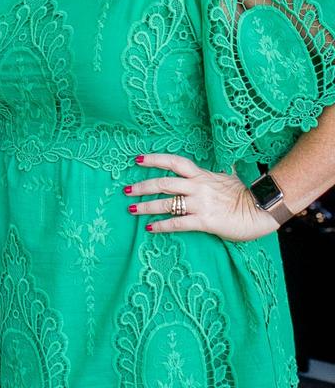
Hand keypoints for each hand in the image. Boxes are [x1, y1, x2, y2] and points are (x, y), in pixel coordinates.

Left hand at [125, 153, 279, 241]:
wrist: (261, 210)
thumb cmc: (246, 194)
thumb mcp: (230, 176)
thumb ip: (220, 170)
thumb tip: (226, 159)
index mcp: (202, 175)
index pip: (174, 162)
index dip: (155, 159)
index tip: (138, 159)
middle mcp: (198, 187)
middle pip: (164, 183)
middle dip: (142, 186)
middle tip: (126, 190)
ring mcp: (200, 204)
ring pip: (166, 203)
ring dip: (146, 206)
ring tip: (132, 209)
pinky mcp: (204, 221)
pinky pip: (177, 223)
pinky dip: (161, 225)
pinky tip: (150, 228)